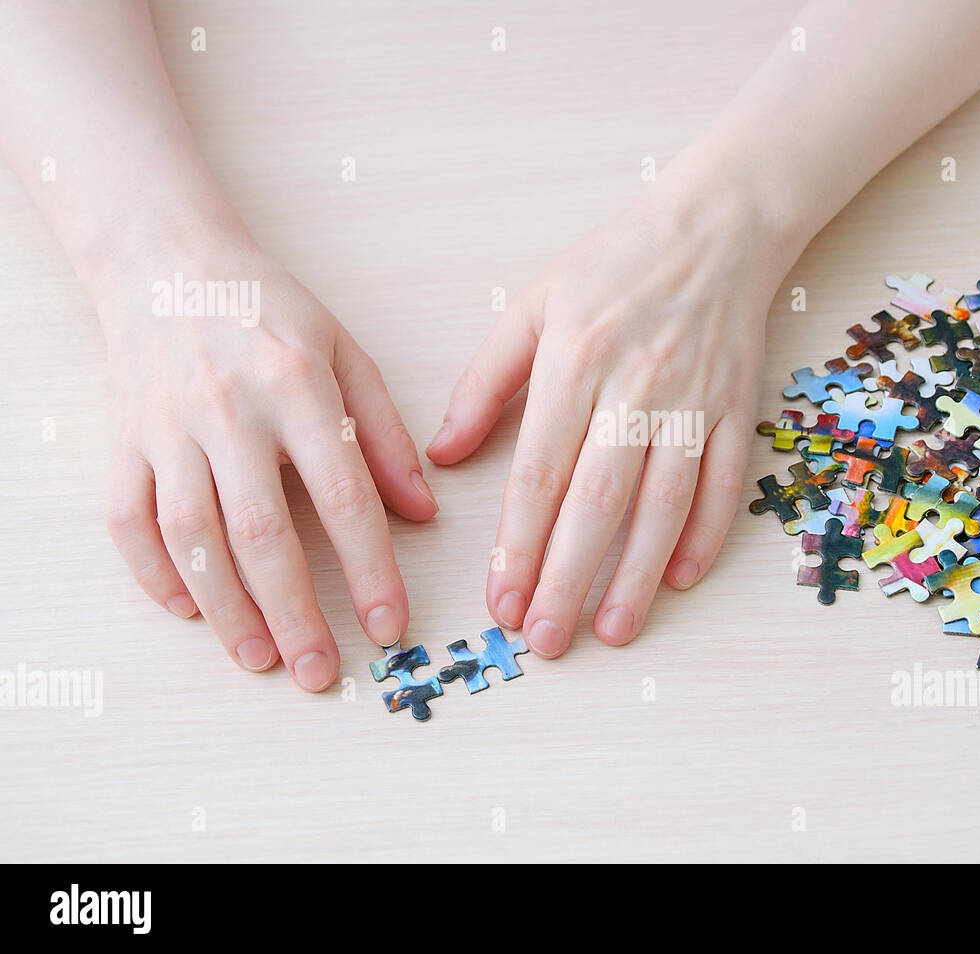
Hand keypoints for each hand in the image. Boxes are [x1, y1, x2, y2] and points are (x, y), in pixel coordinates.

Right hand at [98, 223, 437, 689]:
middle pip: (262, 532)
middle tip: (318, 670)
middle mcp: (229, 410)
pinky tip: (189, 610)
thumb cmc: (270, 312)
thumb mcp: (346, 354)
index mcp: (298, 387)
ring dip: (226, 608)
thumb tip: (423, 514)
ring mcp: (166, 428)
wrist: (167, 263)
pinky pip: (128, 521)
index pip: (344, 496)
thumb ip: (384, 436)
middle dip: (295, 612)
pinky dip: (154, 573)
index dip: (370, 569)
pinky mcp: (121, 441)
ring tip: (260, 657)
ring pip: (191, 537)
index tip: (389, 625)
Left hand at [427, 179, 799, 656]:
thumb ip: (484, 383)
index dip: (517, 546)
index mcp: (575, 363)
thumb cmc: (613, 265)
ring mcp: (693, 403)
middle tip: (546, 639)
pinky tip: (682, 579)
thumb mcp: (532, 305)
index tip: (500, 602)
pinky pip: (723, 483)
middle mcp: (635, 389)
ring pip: (664, 504)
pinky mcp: (737, 410)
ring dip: (637, 574)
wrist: (716, 228)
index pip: (539, 474)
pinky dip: (707, 535)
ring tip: (612, 630)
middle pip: (597, 502)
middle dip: (567, 578)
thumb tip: (444, 457)